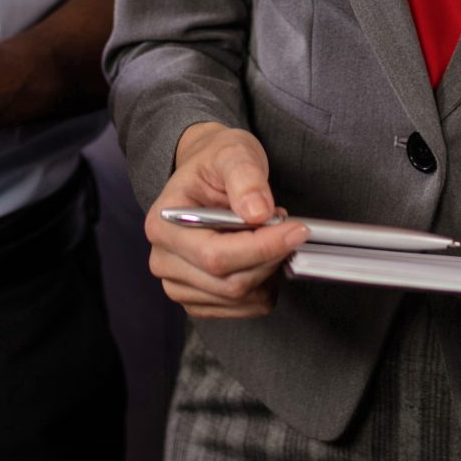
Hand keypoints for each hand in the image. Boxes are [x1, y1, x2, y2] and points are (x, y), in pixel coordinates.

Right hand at [144, 123, 308, 319]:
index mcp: (163, 225)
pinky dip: (264, 287)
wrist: (209, 175)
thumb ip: (245, 178)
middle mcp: (163, 260)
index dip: (261, 248)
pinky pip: (243, 308)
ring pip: (239, 298)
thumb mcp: (232, 153)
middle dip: (270, 258)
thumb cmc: (216, 163)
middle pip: (229, 283)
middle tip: (289, 229)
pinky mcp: (198, 300)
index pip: (215, 255)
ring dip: (268, 272)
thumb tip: (258, 213)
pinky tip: (262, 258)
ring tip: (271, 237)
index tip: (296, 231)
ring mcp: (178, 285)